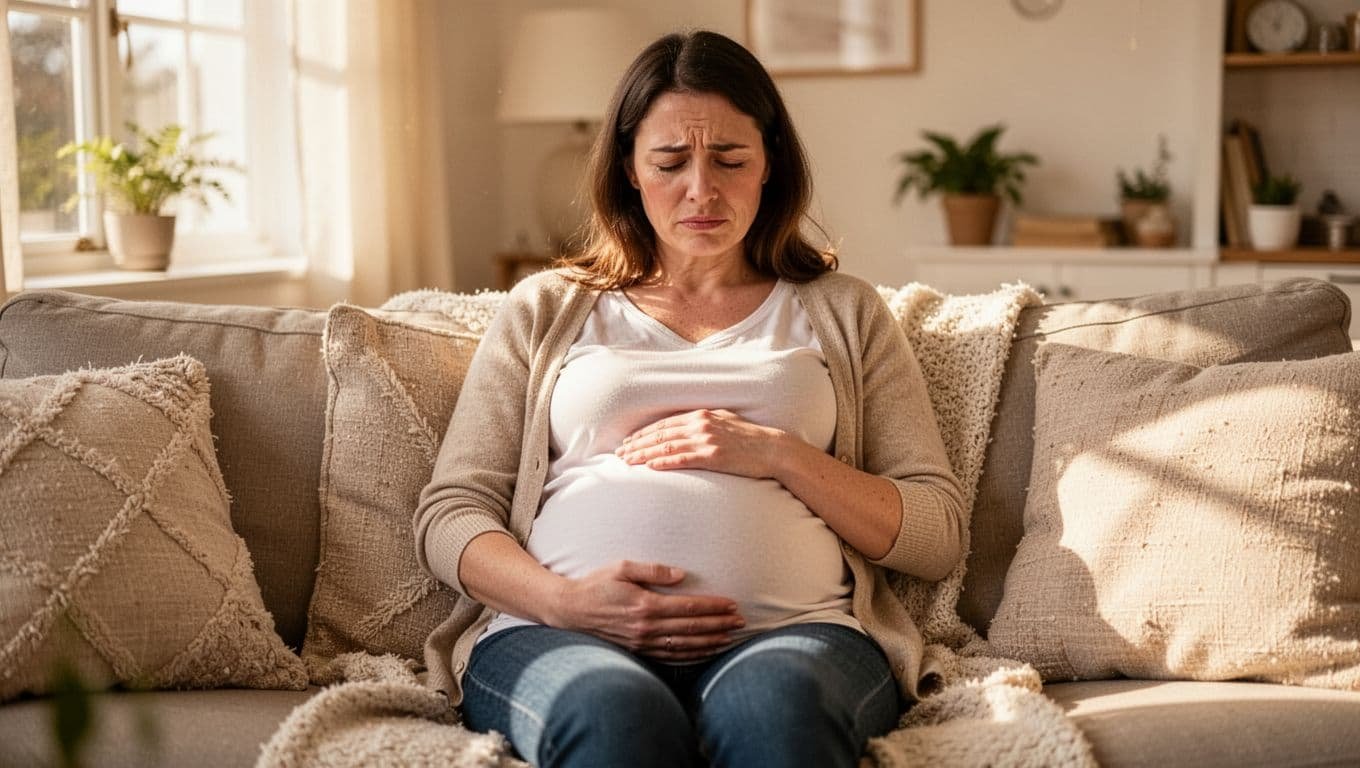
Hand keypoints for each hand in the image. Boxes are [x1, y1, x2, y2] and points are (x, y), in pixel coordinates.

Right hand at [552, 560, 744, 660]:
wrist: (570, 610)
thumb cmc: (597, 584)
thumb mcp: (622, 567)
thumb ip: (653, 570)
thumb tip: (681, 575)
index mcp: (645, 605)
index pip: (688, 607)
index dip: (713, 607)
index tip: (732, 604)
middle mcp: (646, 627)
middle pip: (692, 628)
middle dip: (719, 624)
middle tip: (741, 621)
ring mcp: (642, 643)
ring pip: (685, 645)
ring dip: (710, 641)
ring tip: (730, 637)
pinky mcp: (638, 651)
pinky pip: (671, 656)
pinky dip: (691, 655)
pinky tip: (705, 651)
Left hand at [615, 408, 787, 478]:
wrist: (772, 449)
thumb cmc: (749, 437)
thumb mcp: (725, 420)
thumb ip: (704, 421)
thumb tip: (684, 426)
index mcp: (701, 415)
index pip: (664, 424)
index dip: (643, 433)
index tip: (628, 441)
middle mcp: (701, 425)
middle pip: (660, 434)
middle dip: (637, 443)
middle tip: (620, 453)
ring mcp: (707, 440)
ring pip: (666, 447)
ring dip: (644, 454)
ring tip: (627, 461)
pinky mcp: (713, 457)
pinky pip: (682, 460)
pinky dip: (663, 462)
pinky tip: (649, 467)